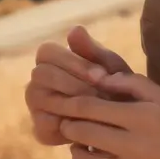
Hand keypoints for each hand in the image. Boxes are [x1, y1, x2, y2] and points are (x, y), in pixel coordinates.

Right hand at [25, 26, 131, 145]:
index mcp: (50, 57)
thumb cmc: (114, 87)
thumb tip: (74, 30)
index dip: (73, 62)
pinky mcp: (40, 128)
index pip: (47, 51)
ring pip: (40, 97)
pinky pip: (45, 123)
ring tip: (99, 111)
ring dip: (71, 104)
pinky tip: (91, 126)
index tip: (100, 75)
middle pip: (42, 73)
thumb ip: (92, 49)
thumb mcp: (110, 67)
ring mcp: (35, 103)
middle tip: (102, 96)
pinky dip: (69, 125)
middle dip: (74, 84)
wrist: (123, 123)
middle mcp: (38, 78)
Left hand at [48, 71, 159, 158]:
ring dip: (77, 152)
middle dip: (70, 126)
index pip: (91, 107)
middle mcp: (134, 147)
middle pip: (84, 133)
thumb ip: (133, 83)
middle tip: (67, 123)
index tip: (65, 103)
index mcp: (141, 118)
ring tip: (78, 146)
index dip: (72, 104)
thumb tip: (100, 77)